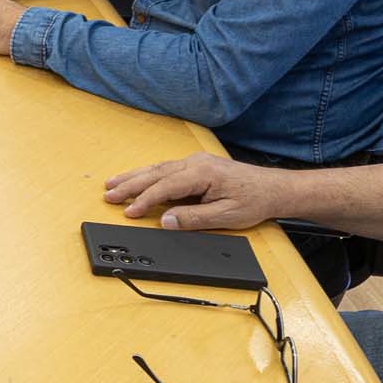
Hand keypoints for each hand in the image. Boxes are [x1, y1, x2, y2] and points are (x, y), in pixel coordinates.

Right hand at [104, 155, 299, 231]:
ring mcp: (196, 162)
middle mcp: (196, 163)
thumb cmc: (254, 201)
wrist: (273, 189)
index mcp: (202, 173)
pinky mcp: (198, 166)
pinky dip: (149, 175)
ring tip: (114, 184)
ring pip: (158, 169)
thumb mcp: (225, 216)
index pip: (164, 187)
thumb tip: (165, 220)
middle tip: (109, 194)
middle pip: (155, 174)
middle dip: (130, 185)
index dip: (144, 200)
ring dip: (135, 177)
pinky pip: (167, 169)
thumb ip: (193, 219)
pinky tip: (138, 179)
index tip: (128, 212)